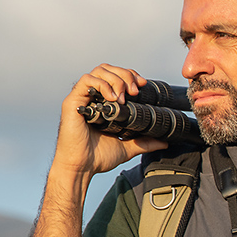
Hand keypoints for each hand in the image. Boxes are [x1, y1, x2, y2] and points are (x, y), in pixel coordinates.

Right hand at [53, 63, 167, 177]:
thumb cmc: (98, 157)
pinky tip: (113, 98)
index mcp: (103, 102)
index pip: (116, 77)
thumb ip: (145, 142)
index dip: (130, 76)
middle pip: (108, 69)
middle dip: (125, 75)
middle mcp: (92, 97)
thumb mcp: (128, 147)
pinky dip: (102, 85)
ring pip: (98, 71)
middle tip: (135, 91)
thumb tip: (164, 141)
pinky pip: (85, 81)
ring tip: (125, 96)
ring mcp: (82, 98)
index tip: (143, 85)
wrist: (81, 168)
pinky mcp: (72, 102)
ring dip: (116, 79)